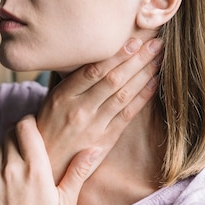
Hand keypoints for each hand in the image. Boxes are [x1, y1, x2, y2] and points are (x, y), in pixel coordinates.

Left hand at [0, 115, 96, 204]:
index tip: (35, 128)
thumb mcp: (66, 204)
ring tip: (18, 162)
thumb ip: (78, 172)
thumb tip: (93, 149)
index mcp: (34, 168)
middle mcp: (10, 168)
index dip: (29, 122)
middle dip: (18, 134)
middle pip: (9, 133)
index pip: (25, 126)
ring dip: (6, 148)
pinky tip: (5, 179)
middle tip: (27, 144)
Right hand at [37, 38, 161, 182]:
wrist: (45, 164)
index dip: (116, 54)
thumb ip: (74, 81)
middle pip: (113, 79)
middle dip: (137, 59)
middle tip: (156, 42)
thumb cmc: (49, 126)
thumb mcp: (52, 99)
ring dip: (144, 74)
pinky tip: (154, 83)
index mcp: (64, 96)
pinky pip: (127, 115)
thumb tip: (98, 56)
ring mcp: (94, 126)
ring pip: (123, 95)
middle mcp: (79, 109)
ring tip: (159, 58)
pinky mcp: (105, 140)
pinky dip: (142, 97)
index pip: (93, 70)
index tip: (134, 40)